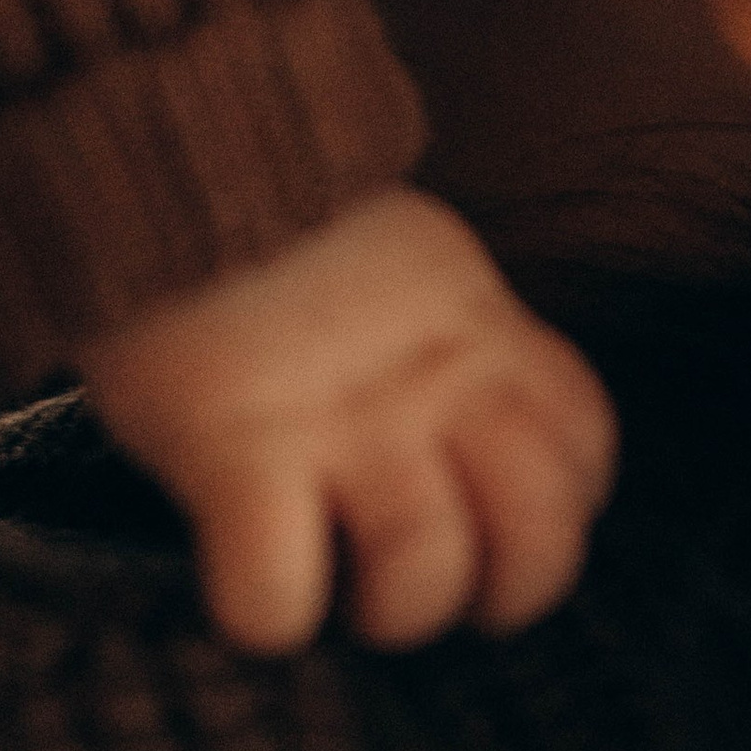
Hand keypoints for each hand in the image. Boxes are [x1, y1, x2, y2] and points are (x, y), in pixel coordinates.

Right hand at [79, 184, 620, 652]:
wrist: (166, 138)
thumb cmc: (265, 213)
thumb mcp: (402, 253)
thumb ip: (442, 332)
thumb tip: (451, 428)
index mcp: (479, 324)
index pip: (584, 446)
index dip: (558, 505)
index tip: (495, 513)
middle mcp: (433, 377)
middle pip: (540, 537)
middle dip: (501, 592)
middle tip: (433, 577)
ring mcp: (343, 418)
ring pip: (423, 572)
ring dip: (386, 606)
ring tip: (338, 578)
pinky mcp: (239, 450)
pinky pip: (279, 592)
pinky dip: (264, 612)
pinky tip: (247, 574)